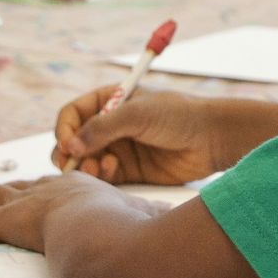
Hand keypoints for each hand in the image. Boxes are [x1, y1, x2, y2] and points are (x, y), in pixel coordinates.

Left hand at [0, 174, 143, 251]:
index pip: (59, 187)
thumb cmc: (128, 232)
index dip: (47, 189)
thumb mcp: (144, 225)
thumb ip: (152, 226)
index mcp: (83, 191)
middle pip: (22, 186)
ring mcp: (26, 203)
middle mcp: (51, 190)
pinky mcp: (5, 222)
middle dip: (8, 189)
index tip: (41, 192)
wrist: (104, 232)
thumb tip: (172, 231)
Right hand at [53, 87, 223, 185]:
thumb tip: (70, 146)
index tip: (66, 144)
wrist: (212, 139)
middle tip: (72, 163)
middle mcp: (110, 125)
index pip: (73, 114)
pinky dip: (100, 176)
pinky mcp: (129, 171)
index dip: (64, 129)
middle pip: (73, 141)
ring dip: (84, 166)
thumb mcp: (137, 114)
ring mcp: (119, 148)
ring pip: (86, 161)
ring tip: (98, 167)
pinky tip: (111, 170)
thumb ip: (102, 128)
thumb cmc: (178, 115)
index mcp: (109, 101)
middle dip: (69, 153)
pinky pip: (103, 176)